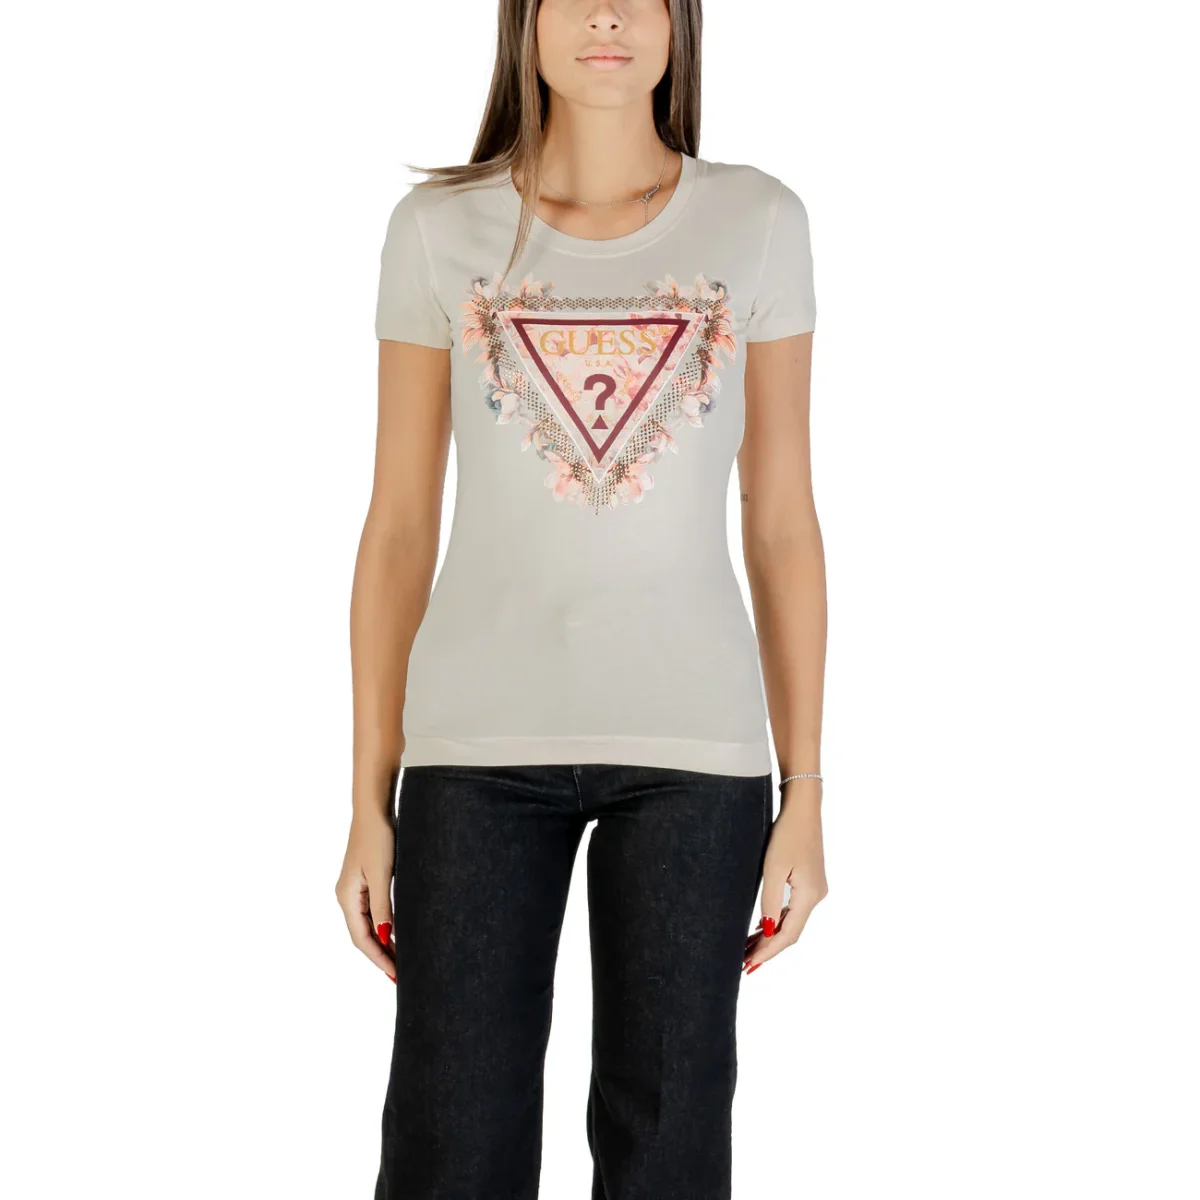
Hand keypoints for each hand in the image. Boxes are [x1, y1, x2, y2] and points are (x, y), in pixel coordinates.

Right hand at [335, 809, 396, 982]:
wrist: (374, 809)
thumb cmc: (378, 837)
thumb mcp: (382, 874)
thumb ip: (383, 907)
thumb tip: (385, 937)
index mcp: (347, 897)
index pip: (362, 939)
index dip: (378, 958)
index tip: (396, 975)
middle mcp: (347, 896)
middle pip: (364, 935)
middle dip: (381, 955)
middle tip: (402, 974)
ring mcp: (355, 889)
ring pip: (369, 924)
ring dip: (384, 942)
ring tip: (403, 959)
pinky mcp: (365, 881)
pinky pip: (373, 911)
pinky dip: (385, 925)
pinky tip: (398, 933)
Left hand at [743, 781, 827, 974]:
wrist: (803, 808)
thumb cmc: (786, 833)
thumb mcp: (773, 867)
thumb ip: (771, 901)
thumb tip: (768, 931)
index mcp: (809, 896)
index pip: (787, 935)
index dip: (768, 952)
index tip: (749, 965)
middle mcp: (816, 896)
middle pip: (791, 933)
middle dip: (768, 949)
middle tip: (744, 963)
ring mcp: (815, 890)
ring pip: (792, 922)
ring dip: (771, 936)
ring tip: (748, 950)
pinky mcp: (810, 882)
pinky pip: (794, 909)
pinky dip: (778, 921)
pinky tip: (762, 927)